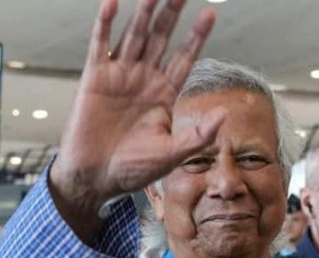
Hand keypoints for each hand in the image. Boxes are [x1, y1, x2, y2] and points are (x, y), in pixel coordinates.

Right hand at [51, 0, 223, 218]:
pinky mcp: (95, 77)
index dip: (196, 36)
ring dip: (143, 12)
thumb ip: (198, 135)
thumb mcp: (172, 154)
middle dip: (172, 14)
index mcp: (163, 94)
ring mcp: (119, 75)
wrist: (95, 179)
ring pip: (134, 35)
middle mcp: (143, 79)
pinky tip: (114, 3)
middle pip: (161, 38)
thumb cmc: (132, 170)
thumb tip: (224, 116)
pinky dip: (105, 23)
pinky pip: (101, 44)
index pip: (184, 58)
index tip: (210, 14)